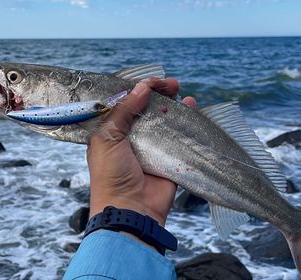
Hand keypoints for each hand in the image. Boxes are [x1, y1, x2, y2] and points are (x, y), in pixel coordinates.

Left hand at [87, 78, 195, 226]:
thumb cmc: (111, 173)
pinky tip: (192, 109)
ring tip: (181, 92)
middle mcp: (133, 137)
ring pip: (165, 120)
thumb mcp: (107, 138)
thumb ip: (123, 111)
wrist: (130, 208)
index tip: (152, 81)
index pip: (126, 104)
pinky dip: (187, 123)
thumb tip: (142, 88)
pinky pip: (180, 136)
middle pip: (148, 109)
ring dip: (174, 105)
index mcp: (113, 132)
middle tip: (170, 85)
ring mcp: (153, 147)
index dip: (138, 89)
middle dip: (159, 94)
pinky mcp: (169, 157)